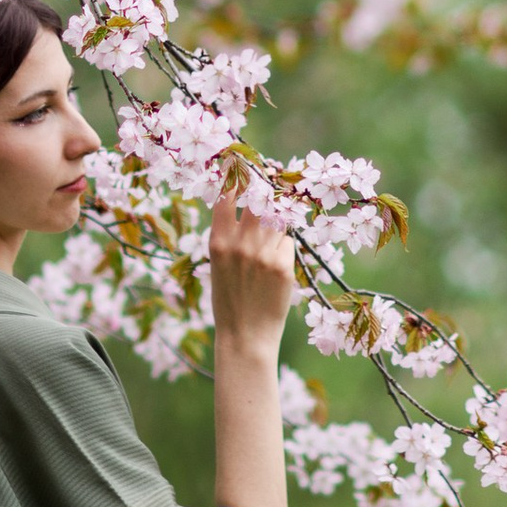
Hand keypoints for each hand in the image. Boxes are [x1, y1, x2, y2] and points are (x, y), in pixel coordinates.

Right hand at [209, 186, 296, 359]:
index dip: (236, 180)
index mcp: (218, 242)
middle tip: (270, 184)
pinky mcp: (284, 265)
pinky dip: (284, 245)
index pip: (226, 196)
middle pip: (257, 200)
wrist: (245, 336)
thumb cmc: (229, 301)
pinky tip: (277, 260)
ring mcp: (264, 253)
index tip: (242, 170)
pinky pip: (288, 241)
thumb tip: (246, 209)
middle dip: (264, 190)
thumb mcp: (218, 265)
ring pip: (277, 219)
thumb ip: (228, 237)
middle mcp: (241, 243)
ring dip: (277, 218)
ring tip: (276, 220)